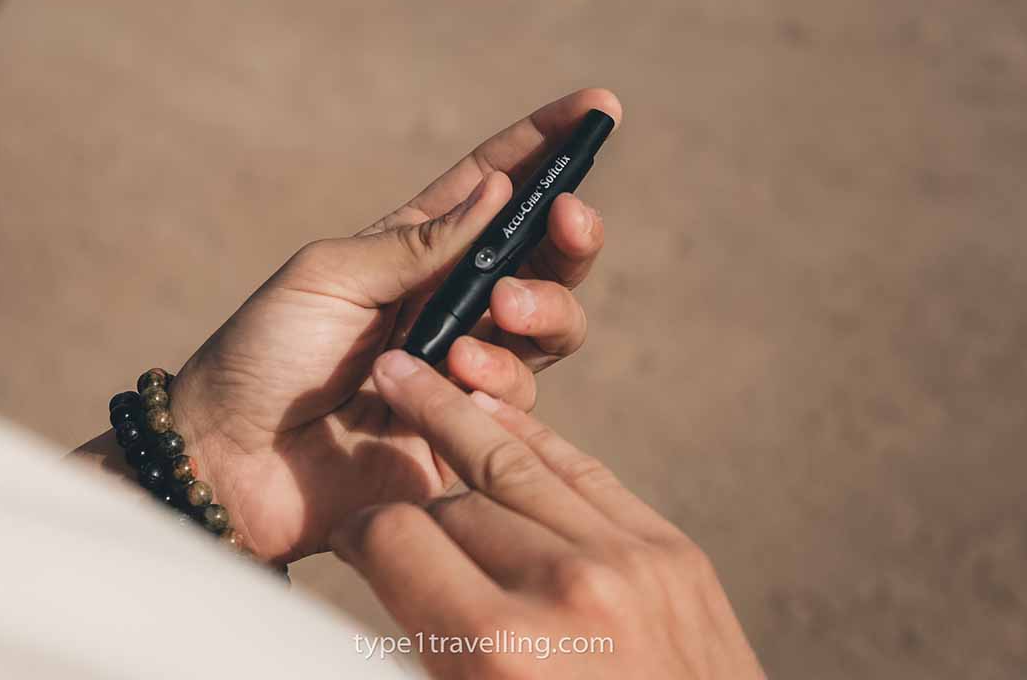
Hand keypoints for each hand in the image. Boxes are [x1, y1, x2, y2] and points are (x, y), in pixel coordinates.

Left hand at [169, 89, 620, 562]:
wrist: (231, 461)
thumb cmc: (263, 355)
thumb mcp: (330, 277)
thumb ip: (418, 243)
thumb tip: (498, 190)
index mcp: (413, 251)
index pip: (492, 186)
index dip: (545, 146)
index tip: (598, 108)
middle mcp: (450, 303)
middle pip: (543, 256)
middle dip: (571, 232)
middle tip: (570, 217)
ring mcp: (464, 366)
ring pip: (550, 325)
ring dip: (541, 309)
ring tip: (499, 313)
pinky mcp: (471, 429)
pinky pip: (518, 398)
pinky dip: (500, 384)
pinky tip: (460, 383)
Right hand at [332, 350, 764, 679]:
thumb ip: (427, 640)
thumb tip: (387, 577)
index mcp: (500, 649)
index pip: (397, 541)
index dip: (360, 534)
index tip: (354, 539)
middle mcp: (564, 591)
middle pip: (452, 506)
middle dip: (413, 510)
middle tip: (384, 497)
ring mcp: (629, 561)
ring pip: (513, 465)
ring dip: (456, 421)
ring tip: (411, 377)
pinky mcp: (672, 552)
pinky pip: (584, 471)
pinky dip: (534, 438)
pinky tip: (492, 407)